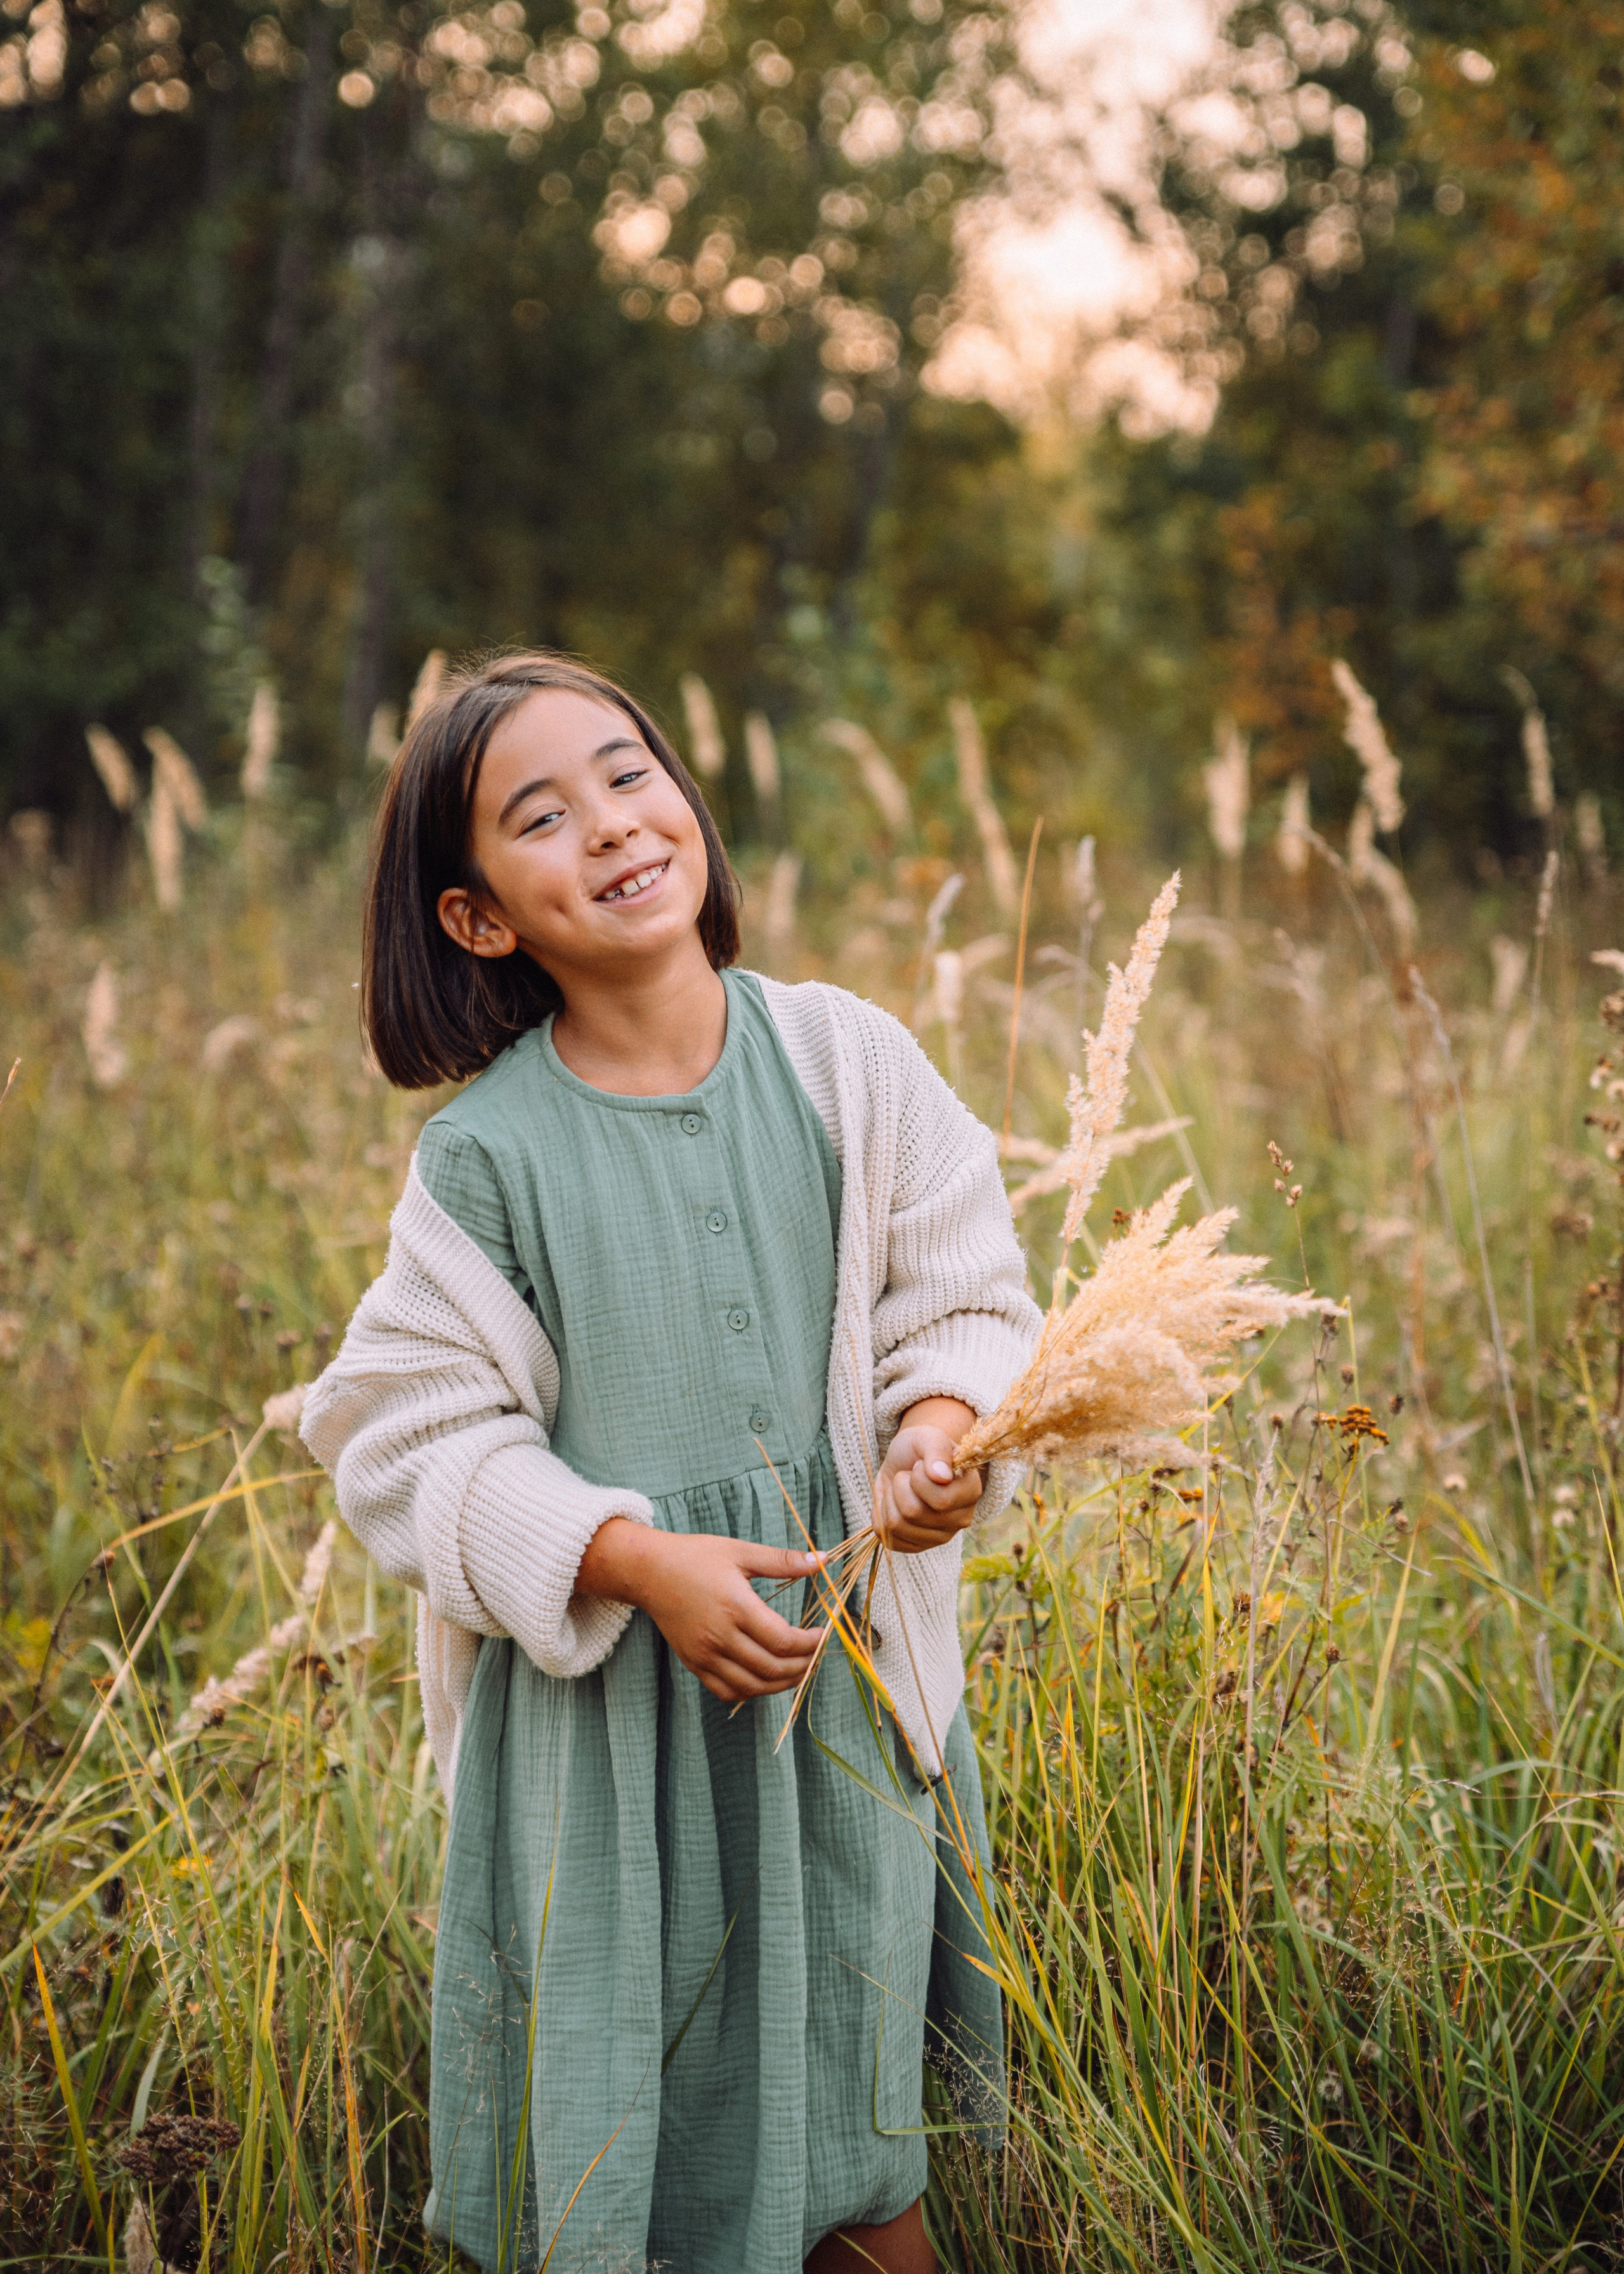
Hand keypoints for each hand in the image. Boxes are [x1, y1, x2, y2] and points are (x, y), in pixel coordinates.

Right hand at [576, 1519, 823, 1702]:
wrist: (648, 1571)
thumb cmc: (695, 1556)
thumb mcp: (740, 1551)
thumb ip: (783, 1561)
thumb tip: (825, 1560)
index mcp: (735, 1606)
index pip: (783, 1641)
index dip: (810, 1644)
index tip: (823, 1634)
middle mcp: (719, 1636)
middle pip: (771, 1668)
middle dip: (802, 1665)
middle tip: (816, 1653)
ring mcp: (704, 1654)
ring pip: (752, 1686)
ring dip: (782, 1684)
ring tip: (798, 1668)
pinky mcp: (693, 1663)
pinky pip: (726, 1691)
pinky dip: (751, 1691)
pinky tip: (765, 1677)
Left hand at [873, 1397, 984, 1553]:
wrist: (904, 1462)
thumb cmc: (920, 1449)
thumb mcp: (927, 1436)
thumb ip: (937, 1449)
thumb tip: (942, 1476)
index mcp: (971, 1491)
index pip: (941, 1500)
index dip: (919, 1478)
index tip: (920, 1465)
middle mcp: (961, 1519)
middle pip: (913, 1512)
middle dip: (901, 1486)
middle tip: (908, 1476)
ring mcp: (940, 1537)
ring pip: (896, 1524)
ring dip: (890, 1498)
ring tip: (901, 1488)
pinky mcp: (916, 1546)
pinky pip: (886, 1536)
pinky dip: (882, 1514)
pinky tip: (894, 1503)